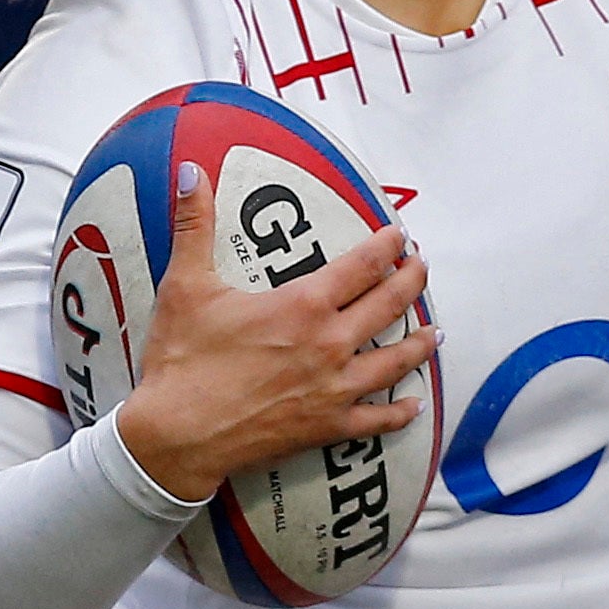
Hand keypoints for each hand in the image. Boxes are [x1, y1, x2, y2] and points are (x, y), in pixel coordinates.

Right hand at [113, 165, 436, 503]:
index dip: (387, 246)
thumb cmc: (182, 361)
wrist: (174, 437)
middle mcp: (330, 343)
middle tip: (422, 267)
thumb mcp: (185, 285)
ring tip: (434, 331)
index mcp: (304, 304)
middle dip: (411, 282)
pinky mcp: (326, 427)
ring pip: (394, 362)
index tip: (400, 236)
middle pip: (388, 305)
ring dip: (418, 343)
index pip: (363, 266)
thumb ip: (195, 224)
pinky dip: (399, 411)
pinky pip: (376, 419)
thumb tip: (192, 171)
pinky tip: (414, 405)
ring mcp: (334, 389)